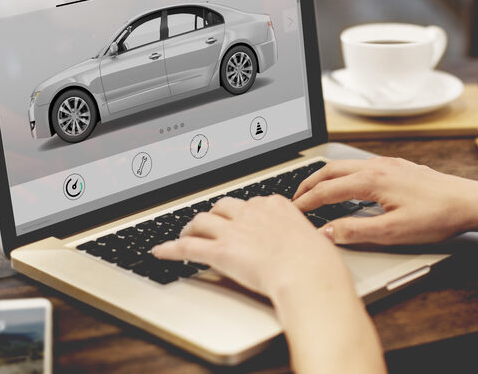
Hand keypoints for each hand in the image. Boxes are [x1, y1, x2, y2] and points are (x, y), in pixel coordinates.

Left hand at [151, 195, 349, 297]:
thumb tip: (315, 241)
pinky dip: (170, 249)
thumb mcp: (317, 240)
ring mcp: (233, 230)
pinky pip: (187, 247)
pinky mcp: (220, 251)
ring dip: (191, 228)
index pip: (251, 203)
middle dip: (214, 215)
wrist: (308, 274)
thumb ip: (307, 237)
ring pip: (202, 221)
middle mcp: (252, 212)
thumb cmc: (317, 263)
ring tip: (185, 235)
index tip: (239, 220)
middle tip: (210, 225)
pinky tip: (160, 252)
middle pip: (223, 206)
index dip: (241, 213)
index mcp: (275, 205)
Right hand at [293, 157, 477, 244]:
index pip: (327, 190)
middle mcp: (377, 166)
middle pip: (330, 170)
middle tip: (294, 199)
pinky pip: (360, 166)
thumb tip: (326, 232)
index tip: (292, 212)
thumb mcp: (393, 232)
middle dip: (308, 184)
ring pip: (345, 166)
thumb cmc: (437, 217)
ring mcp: (388, 164)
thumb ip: (355, 231)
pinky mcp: (398, 167)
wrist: (469, 202)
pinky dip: (343, 175)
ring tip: (314, 192)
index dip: (306, 203)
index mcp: (372, 180)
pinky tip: (347, 187)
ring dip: (325, 178)